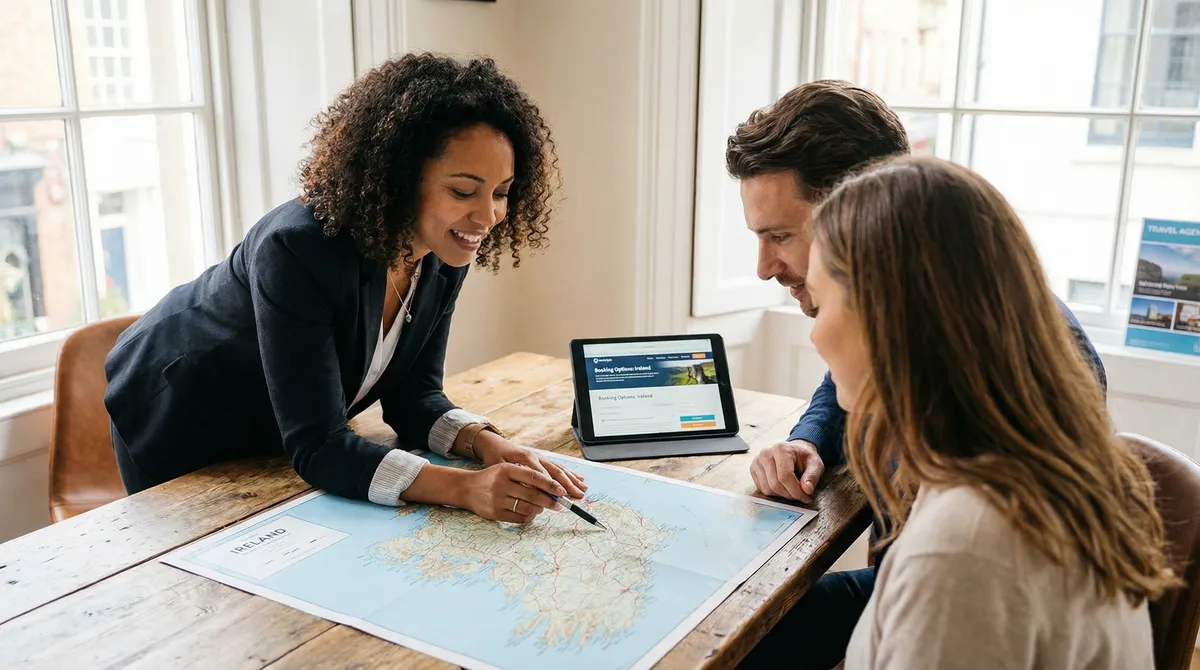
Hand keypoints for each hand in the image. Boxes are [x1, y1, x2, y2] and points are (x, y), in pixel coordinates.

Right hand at [461, 463, 568, 522]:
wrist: (467, 488)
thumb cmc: (492, 478)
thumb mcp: (506, 469)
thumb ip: (526, 475)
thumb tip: (551, 488)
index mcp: (506, 470)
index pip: (534, 477)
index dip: (550, 485)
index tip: (562, 491)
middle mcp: (501, 484)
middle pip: (533, 495)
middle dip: (550, 501)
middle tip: (559, 505)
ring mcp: (498, 500)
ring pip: (528, 508)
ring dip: (539, 509)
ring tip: (542, 508)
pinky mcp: (495, 514)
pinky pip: (519, 518)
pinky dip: (529, 516)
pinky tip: (531, 513)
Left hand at [472, 431, 586, 499]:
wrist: (495, 444)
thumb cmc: (495, 456)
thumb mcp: (499, 466)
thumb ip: (512, 477)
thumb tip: (526, 489)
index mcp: (526, 458)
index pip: (541, 474)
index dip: (551, 485)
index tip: (560, 495)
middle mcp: (537, 457)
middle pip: (555, 471)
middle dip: (568, 484)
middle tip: (578, 495)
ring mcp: (541, 458)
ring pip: (560, 469)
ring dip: (573, 480)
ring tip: (583, 489)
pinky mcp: (543, 460)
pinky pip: (559, 467)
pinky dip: (570, 473)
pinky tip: (580, 479)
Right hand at [750, 439, 823, 503]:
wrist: (794, 452)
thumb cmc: (804, 458)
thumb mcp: (815, 464)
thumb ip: (812, 476)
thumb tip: (807, 489)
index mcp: (781, 449)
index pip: (784, 476)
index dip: (796, 491)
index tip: (806, 496)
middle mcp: (765, 453)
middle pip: (775, 484)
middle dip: (790, 495)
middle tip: (801, 495)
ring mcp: (757, 461)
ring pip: (767, 489)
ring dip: (782, 495)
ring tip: (792, 490)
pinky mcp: (753, 469)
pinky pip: (762, 489)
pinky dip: (774, 493)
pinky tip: (783, 487)